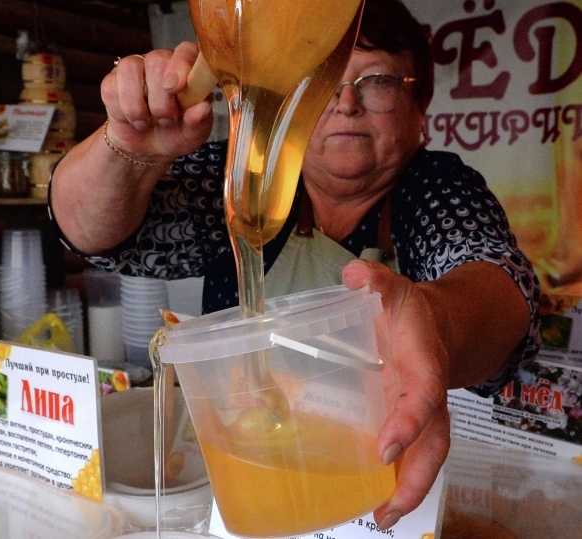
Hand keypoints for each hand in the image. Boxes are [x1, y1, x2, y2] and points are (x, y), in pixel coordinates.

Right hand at [101, 41, 213, 161]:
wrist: (147, 147)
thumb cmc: (176, 133)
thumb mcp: (193, 135)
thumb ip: (199, 122)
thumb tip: (203, 108)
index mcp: (187, 69)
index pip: (186, 51)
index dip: (181, 65)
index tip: (177, 88)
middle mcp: (161, 62)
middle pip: (156, 60)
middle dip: (159, 97)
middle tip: (166, 120)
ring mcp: (135, 68)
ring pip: (129, 69)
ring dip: (136, 104)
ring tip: (145, 124)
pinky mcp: (113, 81)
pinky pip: (111, 88)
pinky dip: (120, 111)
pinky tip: (131, 121)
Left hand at [341, 259, 451, 529]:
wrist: (435, 324)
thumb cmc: (409, 312)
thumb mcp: (393, 290)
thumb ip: (375, 281)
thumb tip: (355, 275)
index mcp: (423, 365)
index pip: (423, 398)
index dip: (408, 423)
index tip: (385, 448)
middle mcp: (426, 397)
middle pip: (433, 445)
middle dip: (415, 478)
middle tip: (387, 509)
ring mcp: (421, 415)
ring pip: (425, 458)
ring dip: (406, 490)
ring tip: (381, 517)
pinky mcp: (409, 423)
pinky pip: (408, 456)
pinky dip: (394, 480)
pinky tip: (372, 499)